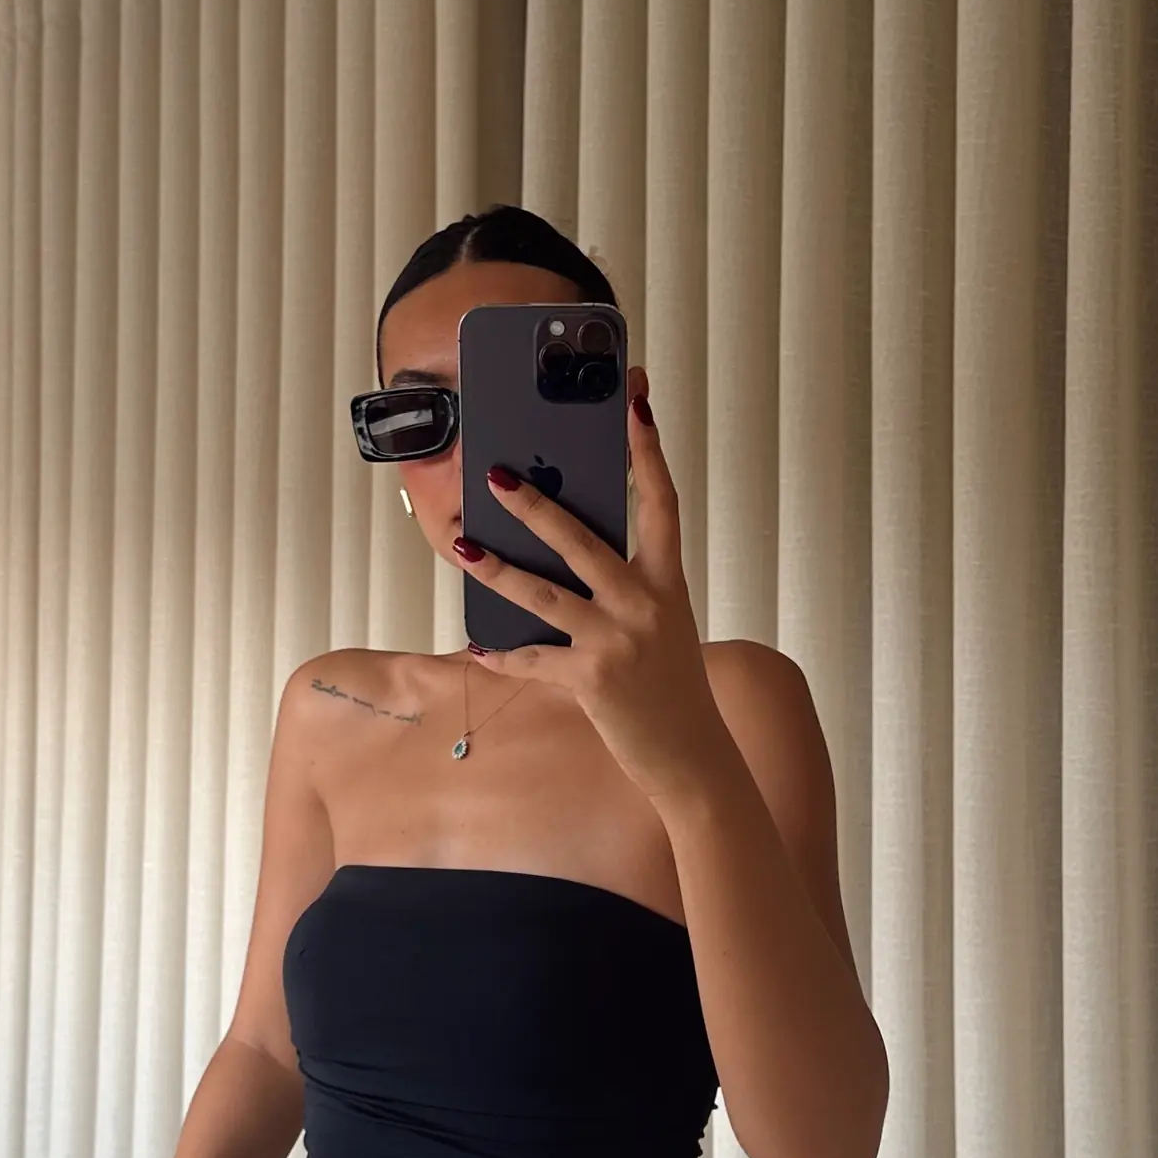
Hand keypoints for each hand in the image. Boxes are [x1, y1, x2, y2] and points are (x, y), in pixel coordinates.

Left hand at [450, 378, 731, 807]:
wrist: (692, 754)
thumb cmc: (672, 684)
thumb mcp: (662, 623)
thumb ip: (627, 587)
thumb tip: (567, 553)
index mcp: (668, 581)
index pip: (662, 502)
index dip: (648, 452)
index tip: (634, 403)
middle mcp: (645, 604)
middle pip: (583, 541)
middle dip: (536, 506)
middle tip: (498, 477)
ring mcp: (618, 641)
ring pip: (545, 595)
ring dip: (499, 570)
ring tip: (465, 548)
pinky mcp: (592, 680)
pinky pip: (533, 660)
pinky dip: (502, 655)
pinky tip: (476, 646)